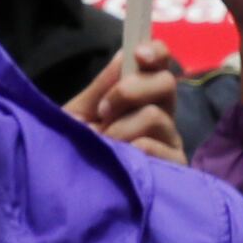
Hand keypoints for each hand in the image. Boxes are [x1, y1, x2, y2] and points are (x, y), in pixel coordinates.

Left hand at [60, 40, 184, 162]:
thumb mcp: (79, 115)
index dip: (155, 52)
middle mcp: (161, 113)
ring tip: (105, 145)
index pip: (159, 64)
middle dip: (129, 91)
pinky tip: (119, 162)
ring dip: (121, 129)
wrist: (69, 190)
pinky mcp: (173, 167)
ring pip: (156, 116)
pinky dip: (130, 151)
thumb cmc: (75, 149)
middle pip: (166, 83)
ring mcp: (170, 140)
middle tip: (103, 111)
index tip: (139, 54)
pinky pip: (154, 147)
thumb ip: (101, 87)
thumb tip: (125, 53)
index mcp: (140, 96)